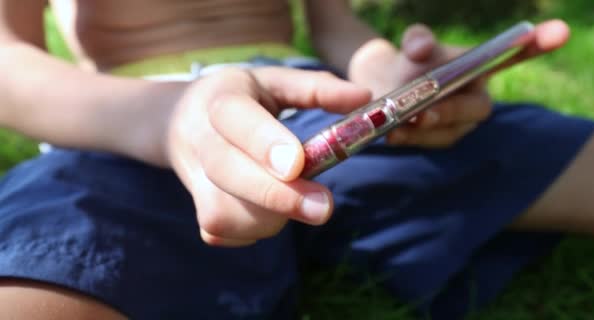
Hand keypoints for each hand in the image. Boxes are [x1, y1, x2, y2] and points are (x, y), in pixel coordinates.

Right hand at [160, 68, 370, 246]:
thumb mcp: (275, 81)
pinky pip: (223, 233)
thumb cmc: (242, 100)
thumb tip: (363, 97)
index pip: (235, 119)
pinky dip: (253, 232)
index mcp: (222, 99)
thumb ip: (317, 88)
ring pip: (225, 211)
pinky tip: (269, 211)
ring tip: (296, 200)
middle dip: (276, 195)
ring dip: (270, 216)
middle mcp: (201, 140)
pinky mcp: (197, 210)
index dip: (264, 144)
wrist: (182, 121)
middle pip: (226, 172)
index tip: (298, 165)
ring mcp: (194, 179)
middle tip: (324, 208)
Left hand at [348, 20, 569, 147]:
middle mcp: (475, 99)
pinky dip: (409, 139)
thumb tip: (420, 49)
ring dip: (424, 131)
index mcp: (480, 68)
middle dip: (451, 112)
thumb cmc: (409, 63)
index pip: (515, 56)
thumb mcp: (412, 46)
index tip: (560, 30)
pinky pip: (429, 144)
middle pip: (475, 109)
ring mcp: (458, 124)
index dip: (538, 44)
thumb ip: (418, 41)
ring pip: (449, 132)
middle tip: (423, 112)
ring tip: (397, 126)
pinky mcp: (436, 141)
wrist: (382, 84)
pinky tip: (391, 135)